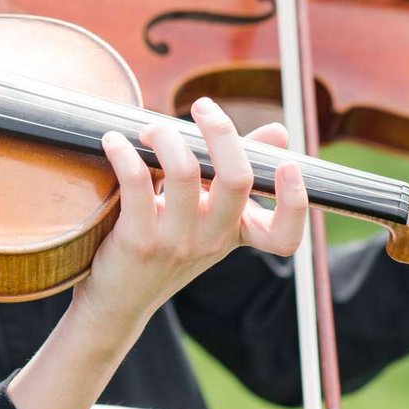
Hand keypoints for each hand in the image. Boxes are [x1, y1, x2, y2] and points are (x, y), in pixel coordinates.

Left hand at [72, 97, 306, 330]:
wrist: (118, 301)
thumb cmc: (162, 247)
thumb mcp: (205, 216)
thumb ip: (234, 172)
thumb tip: (279, 132)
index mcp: (234, 233)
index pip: (284, 235)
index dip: (295, 203)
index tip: (288, 164)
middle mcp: (212, 240)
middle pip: (236, 179)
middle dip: (221, 130)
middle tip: (202, 107)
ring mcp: (176, 242)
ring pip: (186, 173)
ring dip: (166, 136)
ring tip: (148, 128)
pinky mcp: (138, 241)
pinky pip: (137, 182)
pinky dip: (124, 153)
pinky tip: (113, 142)